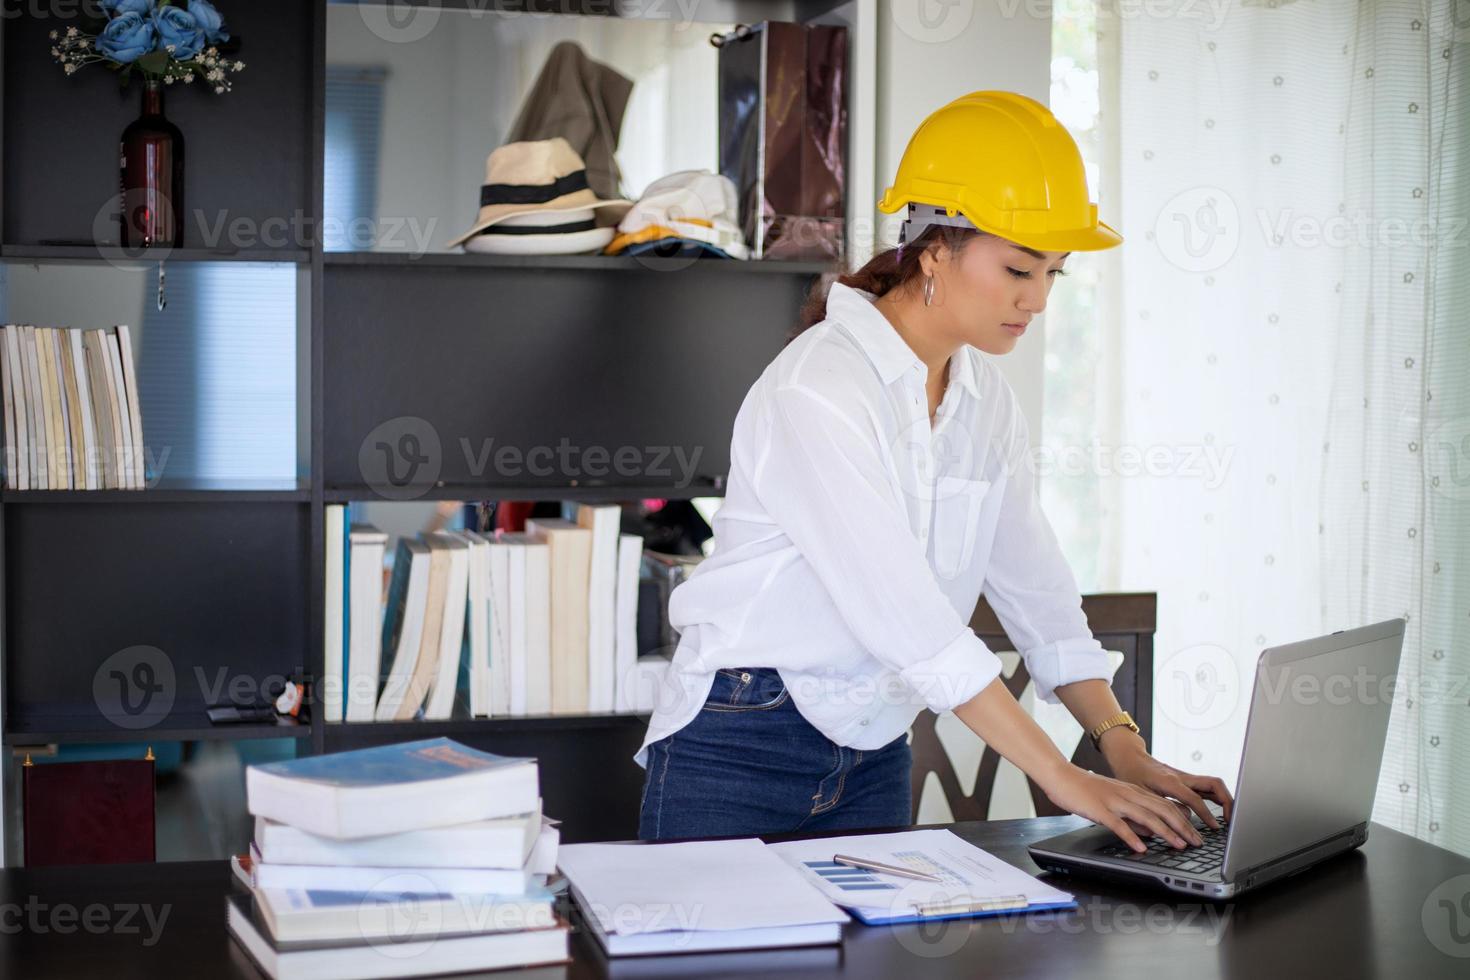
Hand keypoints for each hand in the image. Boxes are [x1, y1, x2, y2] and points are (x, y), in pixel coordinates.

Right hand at [1041, 764, 1205, 852]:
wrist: (1060, 775)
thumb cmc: (1084, 789)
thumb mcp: (1114, 800)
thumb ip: (1133, 816)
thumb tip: (1151, 833)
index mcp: (1133, 791)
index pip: (1166, 805)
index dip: (1184, 820)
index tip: (1195, 834)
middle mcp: (1128, 794)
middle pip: (1162, 810)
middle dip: (1183, 827)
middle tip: (1197, 842)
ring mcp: (1114, 801)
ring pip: (1147, 816)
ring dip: (1166, 833)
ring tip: (1179, 845)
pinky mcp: (1099, 809)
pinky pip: (1119, 824)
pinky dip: (1132, 836)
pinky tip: (1142, 848)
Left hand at [1100, 733, 1234, 830]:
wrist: (1129, 756)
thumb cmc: (1131, 774)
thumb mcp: (1140, 794)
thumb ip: (1159, 808)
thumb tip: (1183, 820)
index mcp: (1170, 781)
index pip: (1195, 799)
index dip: (1206, 814)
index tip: (1215, 828)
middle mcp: (1182, 777)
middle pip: (1213, 784)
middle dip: (1227, 801)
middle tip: (1231, 820)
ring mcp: (1186, 777)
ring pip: (1213, 784)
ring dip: (1224, 799)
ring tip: (1229, 818)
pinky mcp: (1186, 779)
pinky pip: (1206, 786)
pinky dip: (1216, 797)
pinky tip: (1218, 810)